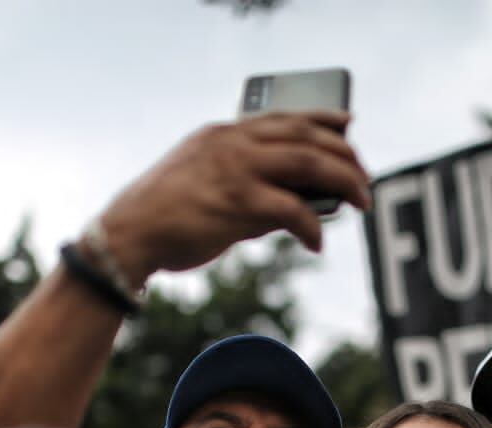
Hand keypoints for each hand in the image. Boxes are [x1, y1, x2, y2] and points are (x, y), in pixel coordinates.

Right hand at [99, 111, 371, 284]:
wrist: (128, 234)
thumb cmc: (165, 216)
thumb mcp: (205, 183)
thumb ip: (246, 185)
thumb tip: (294, 205)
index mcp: (223, 133)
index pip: (284, 117)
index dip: (323, 121)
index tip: (348, 126)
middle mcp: (233, 143)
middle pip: (307, 137)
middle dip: (344, 156)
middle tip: (363, 179)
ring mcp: (237, 169)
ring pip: (310, 163)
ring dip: (343, 182)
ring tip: (360, 202)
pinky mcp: (240, 202)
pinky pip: (294, 211)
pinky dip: (313, 228)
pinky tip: (317, 244)